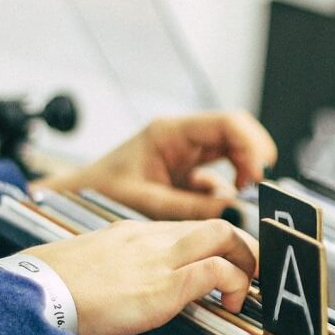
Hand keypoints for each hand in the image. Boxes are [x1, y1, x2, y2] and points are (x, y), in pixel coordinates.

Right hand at [26, 219, 257, 334]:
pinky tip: (229, 305)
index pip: (185, 228)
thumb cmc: (47, 290)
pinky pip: (215, 272)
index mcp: (130, 234)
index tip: (222, 264)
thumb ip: (112, 273)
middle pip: (215, 224)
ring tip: (246, 290)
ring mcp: (158, 259)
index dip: (213, 245)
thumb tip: (119, 291)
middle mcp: (149, 238)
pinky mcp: (163, 286)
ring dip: (245, 263)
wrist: (31, 296)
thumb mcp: (86, 271)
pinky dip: (233, 285)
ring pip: (224, 237)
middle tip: (250, 274)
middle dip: (243, 248)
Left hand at [30, 111, 277, 220]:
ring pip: (231, 155)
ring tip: (240, 202)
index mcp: (170, 133)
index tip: (261, 173)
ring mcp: (185, 155)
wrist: (73, 200)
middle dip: (253, 159)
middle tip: (258, 189)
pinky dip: (226, 194)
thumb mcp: (146, 201)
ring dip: (242, 177)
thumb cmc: (100, 193)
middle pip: (236, 134)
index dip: (251, 144)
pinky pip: (218, 178)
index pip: (227, 123)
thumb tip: (232, 210)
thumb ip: (189, 207)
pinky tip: (219, 210)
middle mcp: (182, 139)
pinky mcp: (185, 175)